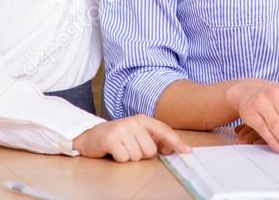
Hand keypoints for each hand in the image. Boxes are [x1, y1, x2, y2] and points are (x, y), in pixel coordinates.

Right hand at [72, 115, 190, 161]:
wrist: (91, 136)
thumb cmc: (118, 137)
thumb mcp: (136, 134)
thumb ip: (153, 139)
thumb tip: (171, 148)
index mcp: (143, 119)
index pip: (164, 131)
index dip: (176, 142)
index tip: (187, 151)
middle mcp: (134, 122)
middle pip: (150, 151)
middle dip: (141, 154)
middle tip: (129, 147)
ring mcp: (122, 129)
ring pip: (137, 156)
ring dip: (129, 157)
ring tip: (121, 148)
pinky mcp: (111, 139)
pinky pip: (124, 158)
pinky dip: (119, 159)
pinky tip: (113, 151)